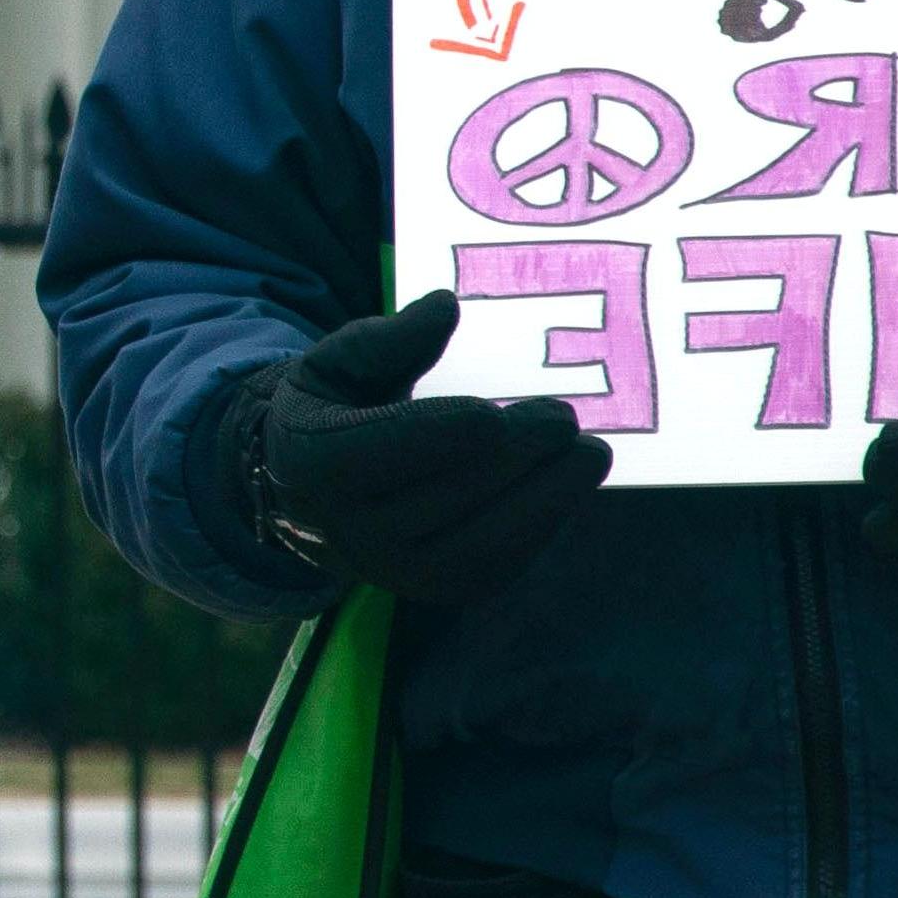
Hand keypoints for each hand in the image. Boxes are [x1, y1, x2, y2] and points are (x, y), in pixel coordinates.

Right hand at [209, 292, 609, 604]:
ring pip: (479, 543)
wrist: (307, 494)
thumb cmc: (331, 410)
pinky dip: (540, 524)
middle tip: (562, 419)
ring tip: (590, 453)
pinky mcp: (439, 589)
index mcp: (313, 464)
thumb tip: (445, 307)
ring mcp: (396, 571)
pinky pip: (498, 565)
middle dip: (511, 459)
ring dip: (545, 499)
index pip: (380, 453)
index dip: (439, 436)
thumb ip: (386, 338)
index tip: (492, 413)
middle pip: (443, 496)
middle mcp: (350, 531)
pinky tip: (567, 482)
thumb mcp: (335, 364)